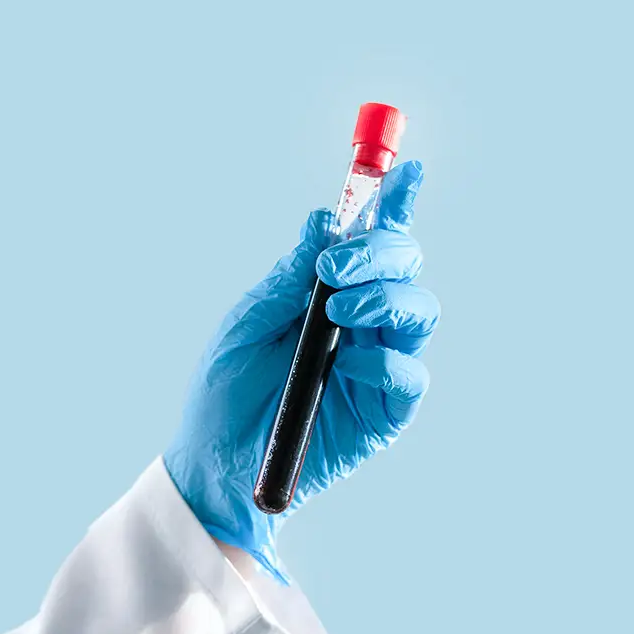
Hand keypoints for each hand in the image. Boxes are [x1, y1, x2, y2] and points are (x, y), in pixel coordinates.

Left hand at [164, 160, 439, 581]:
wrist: (214, 465)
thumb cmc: (223, 393)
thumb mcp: (245, 324)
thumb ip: (287, 277)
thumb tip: (324, 221)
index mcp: (331, 295)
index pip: (373, 241)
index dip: (393, 203)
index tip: (405, 168)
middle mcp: (364, 324)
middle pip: (407, 266)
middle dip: (382, 252)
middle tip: (336, 268)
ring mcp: (379, 367)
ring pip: (420, 313)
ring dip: (386, 298)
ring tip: (340, 311)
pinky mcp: (385, 413)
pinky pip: (410, 377)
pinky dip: (386, 363)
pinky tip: (347, 367)